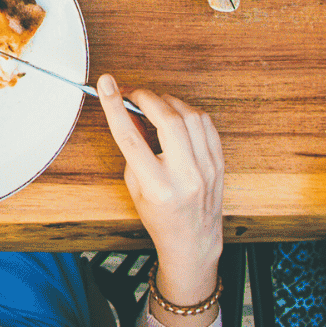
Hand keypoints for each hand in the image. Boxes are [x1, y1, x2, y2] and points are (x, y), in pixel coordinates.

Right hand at [97, 75, 223, 310]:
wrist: (193, 241)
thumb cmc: (160, 217)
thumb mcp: (134, 185)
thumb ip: (132, 146)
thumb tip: (128, 111)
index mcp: (158, 187)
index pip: (131, 137)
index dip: (115, 106)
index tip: (106, 85)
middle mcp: (186, 176)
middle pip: (167, 120)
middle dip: (146, 98)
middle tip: (131, 94)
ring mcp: (207, 169)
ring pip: (190, 116)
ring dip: (167, 102)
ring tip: (153, 105)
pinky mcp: (219, 163)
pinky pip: (206, 124)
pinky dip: (188, 112)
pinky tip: (176, 115)